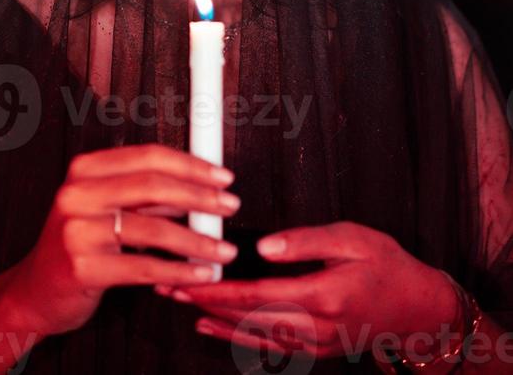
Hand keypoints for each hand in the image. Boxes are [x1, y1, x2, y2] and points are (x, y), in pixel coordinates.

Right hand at [4, 143, 239, 337]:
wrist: (35, 291)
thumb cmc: (79, 244)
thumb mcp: (104, 207)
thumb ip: (144, 195)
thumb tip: (201, 186)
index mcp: (85, 169)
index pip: (148, 156)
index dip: (190, 164)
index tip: (222, 175)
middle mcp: (77, 194)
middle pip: (153, 186)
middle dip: (200, 195)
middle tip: (230, 206)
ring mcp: (77, 230)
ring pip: (154, 228)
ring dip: (198, 239)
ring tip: (224, 249)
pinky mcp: (83, 267)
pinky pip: (144, 267)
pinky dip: (180, 270)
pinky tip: (201, 273)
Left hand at [156, 221, 458, 361]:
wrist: (419, 308)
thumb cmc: (388, 265)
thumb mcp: (352, 238)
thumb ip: (306, 241)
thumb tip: (264, 246)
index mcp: (321, 295)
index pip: (255, 294)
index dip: (217, 288)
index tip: (188, 276)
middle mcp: (313, 326)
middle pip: (246, 316)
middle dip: (204, 301)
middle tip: (168, 283)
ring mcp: (314, 343)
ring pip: (252, 335)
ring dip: (213, 318)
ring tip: (181, 300)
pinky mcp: (315, 349)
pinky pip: (267, 346)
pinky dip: (236, 337)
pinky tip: (214, 326)